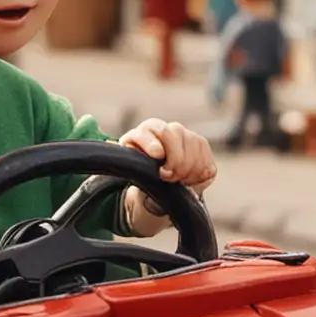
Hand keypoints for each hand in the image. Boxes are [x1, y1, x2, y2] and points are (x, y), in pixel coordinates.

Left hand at [119, 119, 216, 234]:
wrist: (161, 187)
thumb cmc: (142, 178)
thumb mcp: (131, 173)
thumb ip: (126, 163)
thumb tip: (109, 145)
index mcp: (142, 134)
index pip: (146, 131)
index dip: (151, 143)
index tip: (156, 156)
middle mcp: (163, 130)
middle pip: (174, 132)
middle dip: (175, 157)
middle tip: (170, 176)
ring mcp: (184, 135)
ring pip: (193, 142)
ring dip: (189, 165)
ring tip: (180, 180)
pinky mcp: (200, 145)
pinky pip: (206, 154)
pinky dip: (201, 169)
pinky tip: (192, 179)